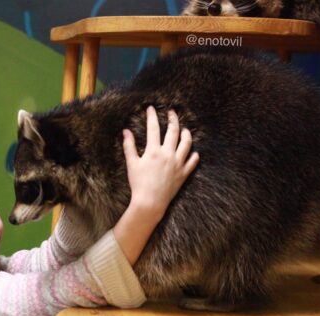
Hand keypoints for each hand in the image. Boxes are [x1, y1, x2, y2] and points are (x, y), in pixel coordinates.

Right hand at [122, 106, 198, 221]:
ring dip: (186, 134)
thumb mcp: (132, 164)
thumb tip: (125, 131)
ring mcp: (178, 163)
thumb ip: (129, 146)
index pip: (153, 128)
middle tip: (172, 112)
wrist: (150, 202)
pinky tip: (193, 151)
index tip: (151, 108)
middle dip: (173, 119)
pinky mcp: (183, 173)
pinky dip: (194, 155)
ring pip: (187, 143)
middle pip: (173, 131)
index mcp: (153, 151)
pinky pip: (193, 161)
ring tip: (185, 130)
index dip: (152, 116)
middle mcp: (168, 154)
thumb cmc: (138, 184)